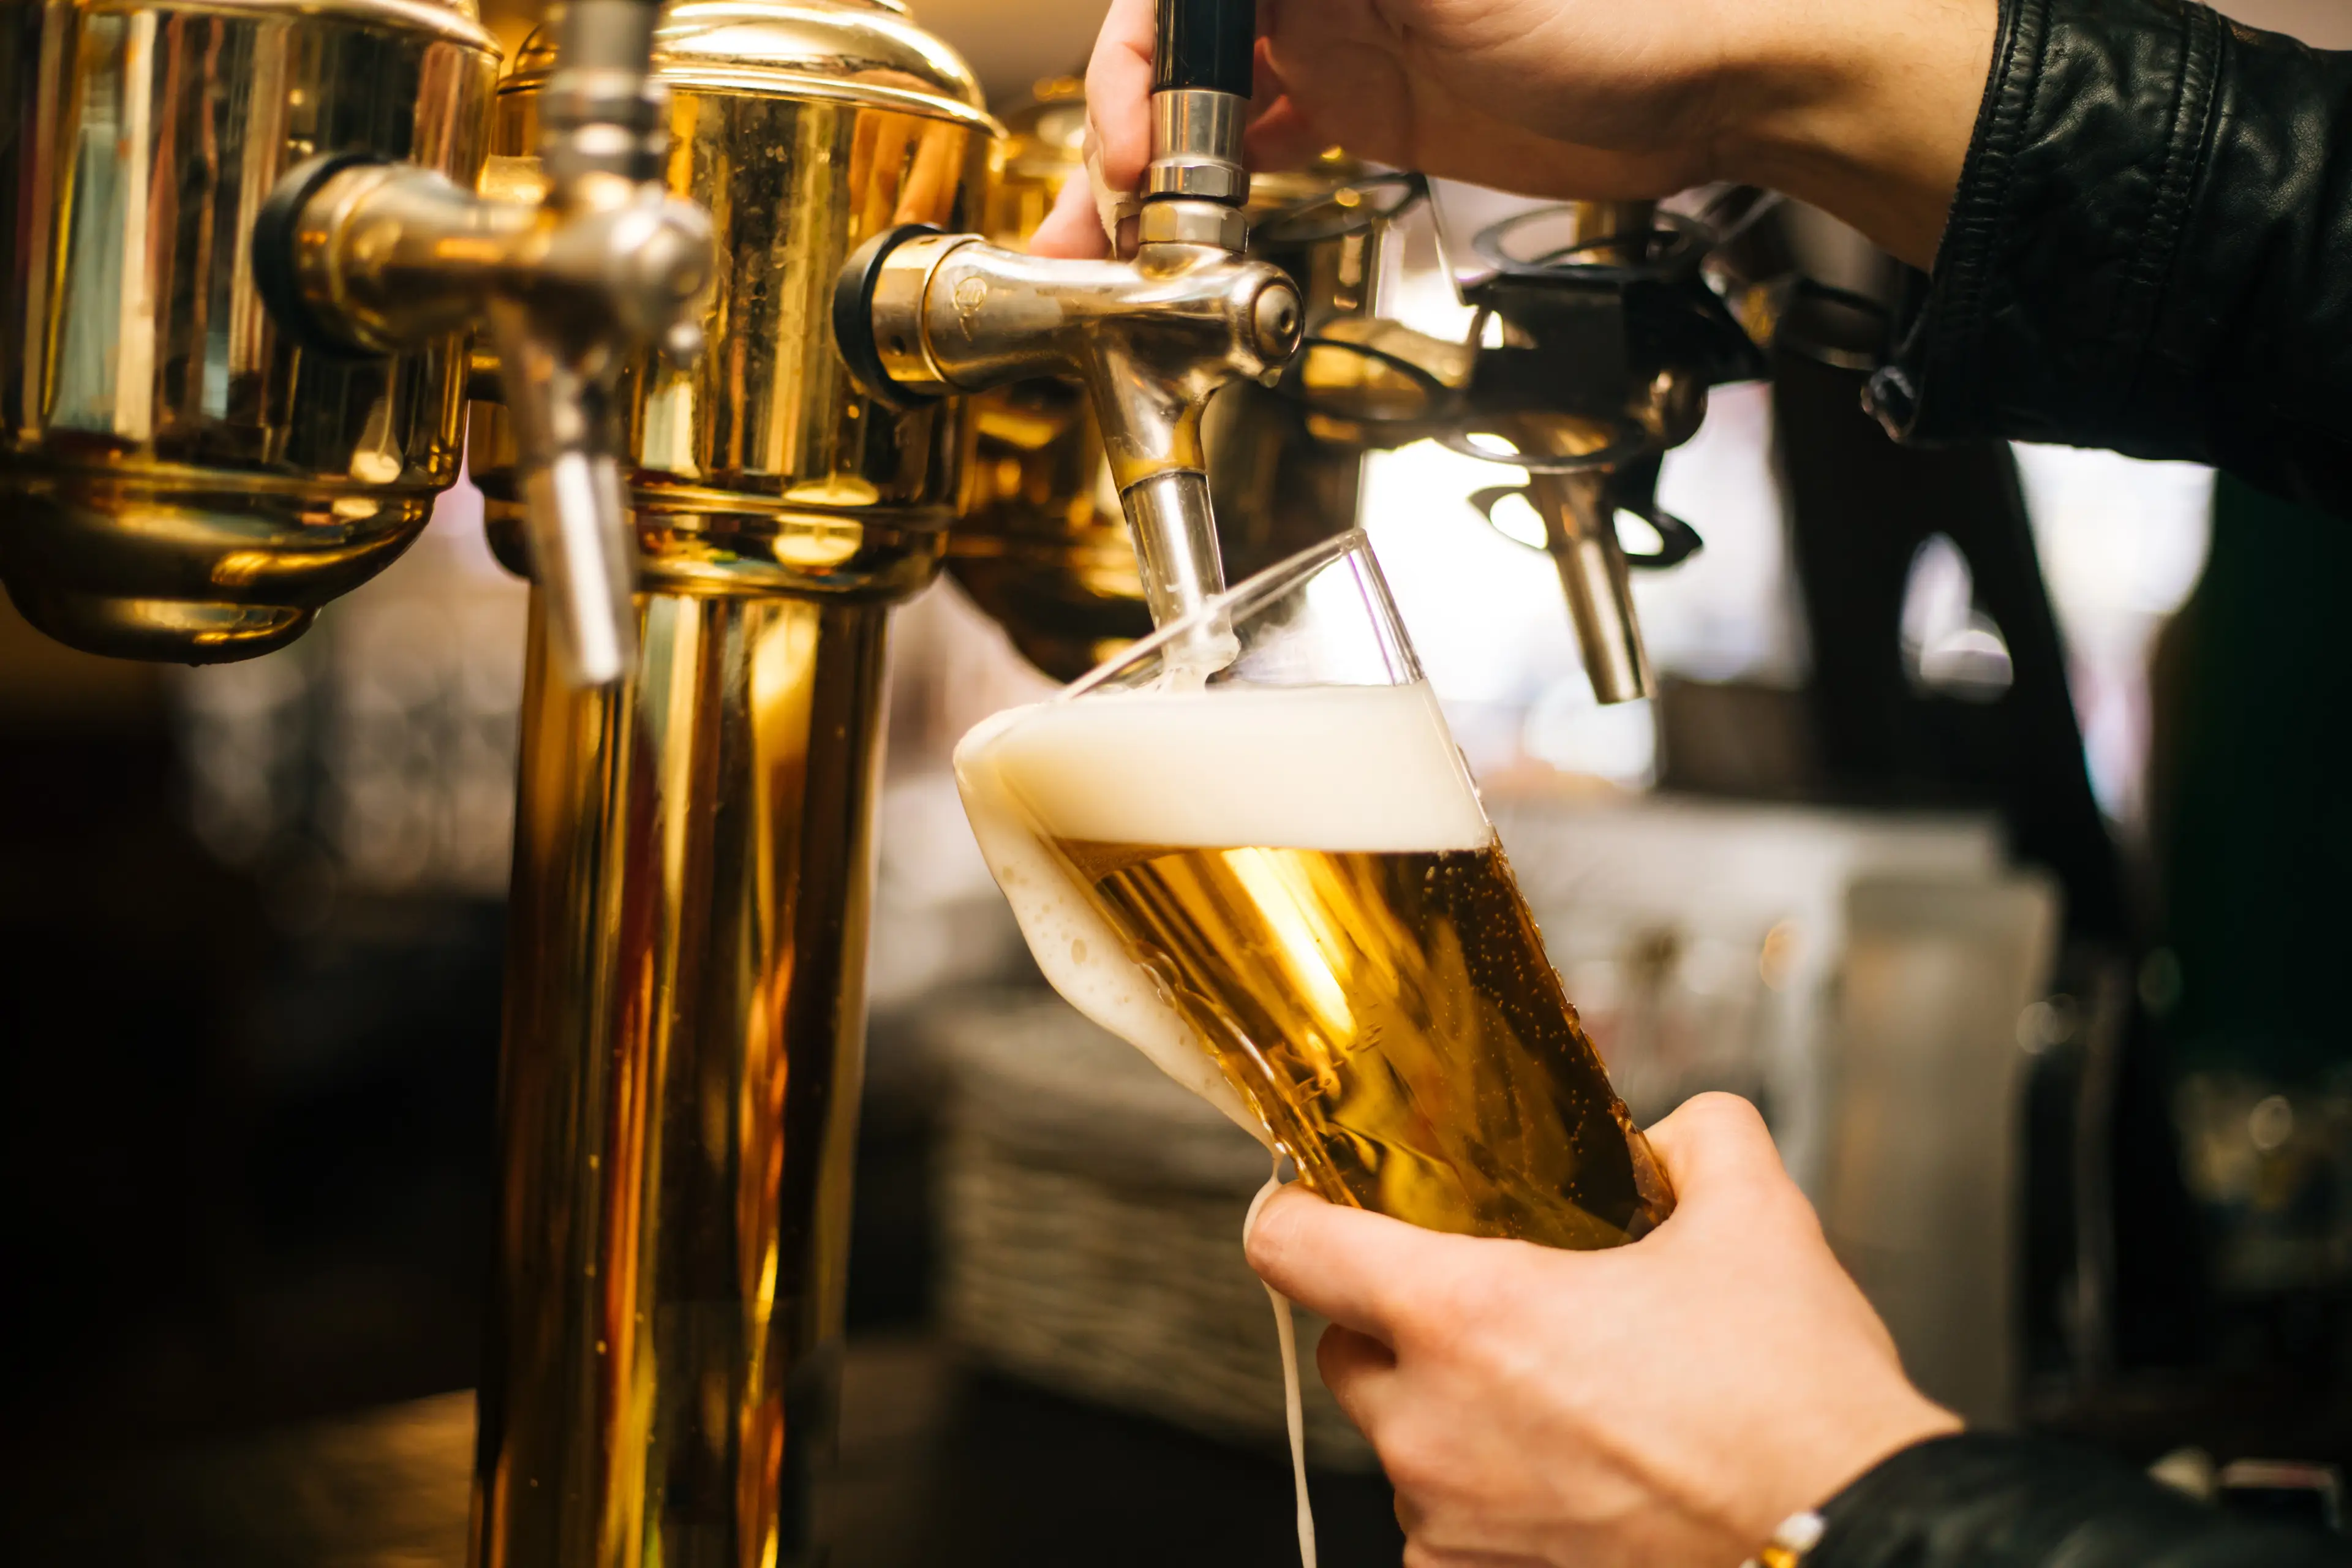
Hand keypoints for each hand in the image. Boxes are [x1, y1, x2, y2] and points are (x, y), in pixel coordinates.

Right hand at [1031, 0, 1996, 270]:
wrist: (1696, 97)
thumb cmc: (1608, 16)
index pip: (1180, 0)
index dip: (1139, 69)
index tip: (1134, 147)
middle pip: (1177, 54)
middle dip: (1121, 138)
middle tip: (1094, 229)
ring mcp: (1332, 41)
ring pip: (1201, 104)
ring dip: (1149, 179)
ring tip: (1108, 254)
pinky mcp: (1360, 102)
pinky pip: (1255, 139)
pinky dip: (1214, 183)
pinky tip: (1193, 226)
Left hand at [1245, 1094, 1959, 1567]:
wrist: (1855, 1541)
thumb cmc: (1796, 1407)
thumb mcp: (1756, 1221)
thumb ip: (1701, 1138)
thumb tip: (1672, 1132)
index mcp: (1466, 1316)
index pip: (1293, 1247)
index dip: (1296, 1214)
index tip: (1314, 1207)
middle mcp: (1431, 1427)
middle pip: (1346, 1350)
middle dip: (1402, 1330)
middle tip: (1495, 1320)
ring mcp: (1450, 1524)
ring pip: (1401, 1449)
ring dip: (1452, 1424)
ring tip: (1560, 1414)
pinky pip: (1442, 1536)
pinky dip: (1485, 1511)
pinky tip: (1567, 1489)